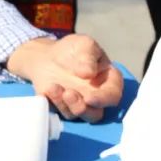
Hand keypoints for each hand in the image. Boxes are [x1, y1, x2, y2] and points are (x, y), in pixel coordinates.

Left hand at [6, 35, 123, 122]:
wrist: (48, 56)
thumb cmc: (72, 50)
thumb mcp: (84, 45)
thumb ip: (88, 57)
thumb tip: (89, 73)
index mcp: (108, 81)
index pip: (113, 95)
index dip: (104, 99)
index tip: (89, 98)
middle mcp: (96, 97)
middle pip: (96, 113)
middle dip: (83, 108)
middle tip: (69, 94)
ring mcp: (80, 104)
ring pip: (78, 115)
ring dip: (66, 105)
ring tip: (54, 87)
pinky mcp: (63, 108)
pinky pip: (60, 112)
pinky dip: (53, 102)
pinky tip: (48, 89)